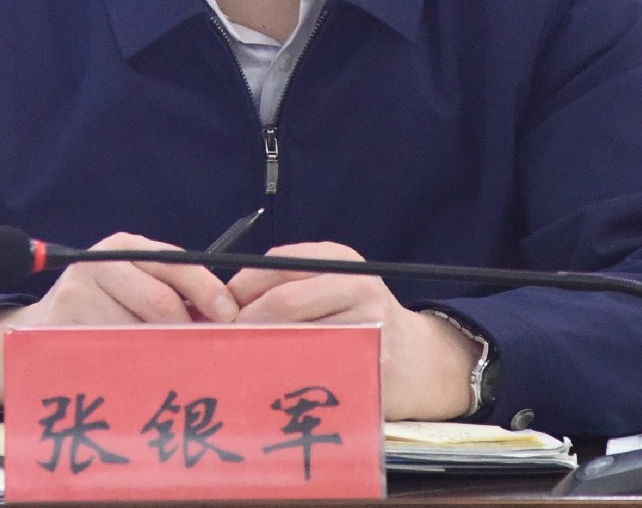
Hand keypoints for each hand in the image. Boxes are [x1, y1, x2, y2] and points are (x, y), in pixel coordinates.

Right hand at [0, 231, 238, 413]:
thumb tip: (226, 319)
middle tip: (202, 355)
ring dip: (160, 356)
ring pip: (139, 334)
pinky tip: (133, 375)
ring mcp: (76, 294)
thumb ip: (175, 294)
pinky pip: (112, 355)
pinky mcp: (60, 327)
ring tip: (164, 368)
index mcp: (125, 248)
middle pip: (162, 302)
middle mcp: (99, 264)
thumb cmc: (104, 309)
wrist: (40, 329)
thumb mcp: (136, 287)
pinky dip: (129, 369)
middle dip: (188, 332)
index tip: (229, 318)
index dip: (208, 292)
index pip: (177, 266)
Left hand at [226, 242, 480, 420]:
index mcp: (340, 260)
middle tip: (223, 343)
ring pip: (298, 335)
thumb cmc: (362, 320)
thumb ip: (289, 284)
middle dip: (246, 323)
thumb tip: (225, 301)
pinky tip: (271, 382)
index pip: (277, 263)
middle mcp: (358, 285)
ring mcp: (369, 324)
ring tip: (240, 362)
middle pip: (284, 300)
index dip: (240, 287)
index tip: (219, 310)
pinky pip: (316, 367)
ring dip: (261, 351)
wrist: (422, 360)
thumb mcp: (333, 286)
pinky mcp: (371, 362)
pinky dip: (287, 374)